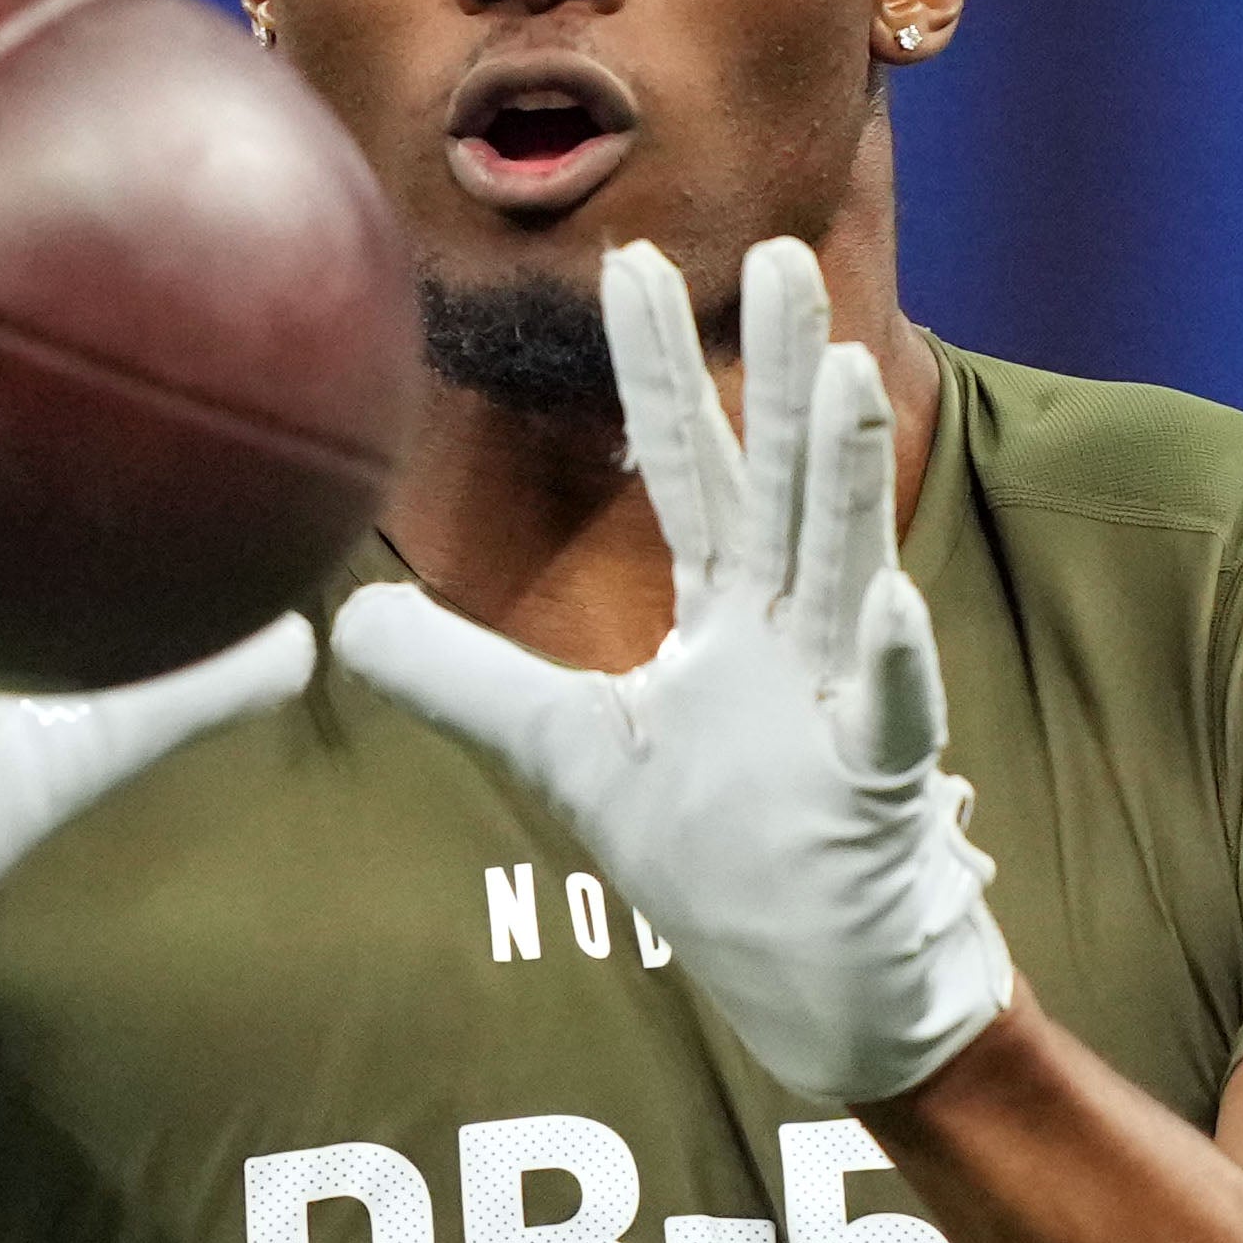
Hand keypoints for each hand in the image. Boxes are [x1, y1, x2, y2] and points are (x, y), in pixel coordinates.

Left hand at [325, 238, 1012, 1106]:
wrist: (831, 985)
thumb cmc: (717, 862)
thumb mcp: (571, 758)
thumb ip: (467, 684)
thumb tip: (347, 625)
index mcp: (728, 619)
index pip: (687, 470)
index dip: (656, 371)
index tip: (630, 260)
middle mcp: (793, 640)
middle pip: (779, 488)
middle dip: (777, 376)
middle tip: (784, 257)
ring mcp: (844, 708)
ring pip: (848, 573)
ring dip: (843, 480)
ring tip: (844, 374)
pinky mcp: (880, 792)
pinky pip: (893, 724)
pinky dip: (895, 672)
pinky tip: (894, 612)